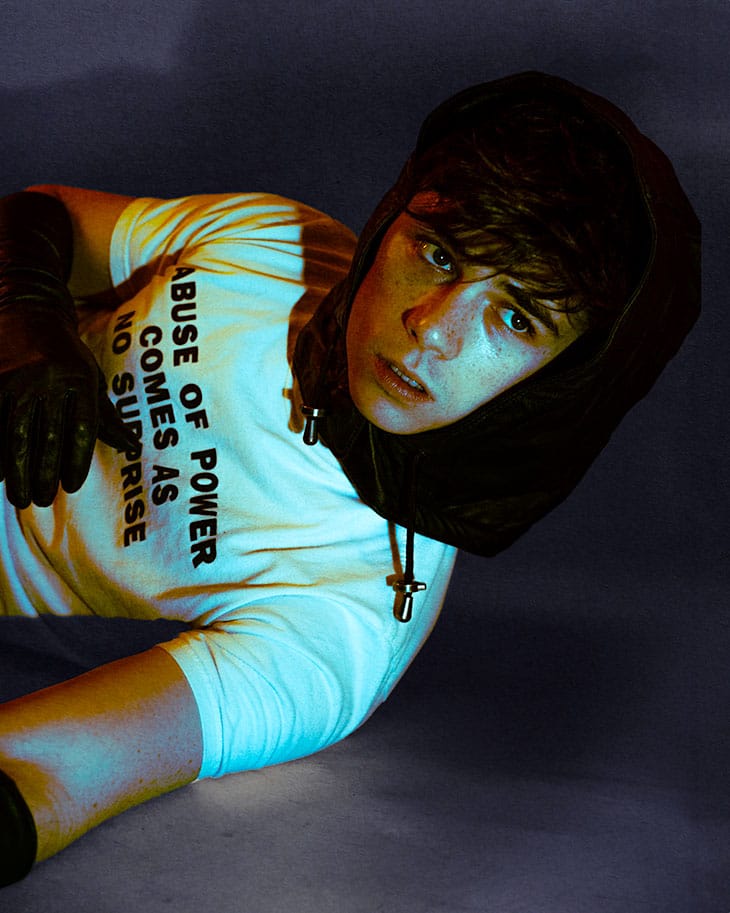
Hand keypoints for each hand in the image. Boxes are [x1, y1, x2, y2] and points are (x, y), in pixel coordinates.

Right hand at [0, 306, 134, 507]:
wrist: (29, 311)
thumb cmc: (67, 355)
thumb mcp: (92, 379)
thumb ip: (106, 416)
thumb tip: (131, 446)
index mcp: (80, 380)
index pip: (82, 429)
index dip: (76, 461)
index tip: (70, 487)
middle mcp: (48, 379)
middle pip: (47, 437)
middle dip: (43, 473)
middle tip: (40, 500)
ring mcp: (17, 379)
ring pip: (15, 433)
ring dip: (15, 470)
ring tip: (19, 497)